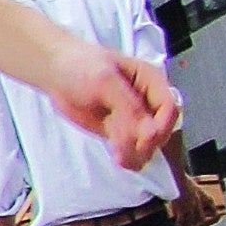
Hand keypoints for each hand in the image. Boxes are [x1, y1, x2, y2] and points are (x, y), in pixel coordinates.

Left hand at [37, 39, 179, 170]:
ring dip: (138, 153)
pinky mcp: (117, 131)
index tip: (146, 139)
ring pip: (146, 142)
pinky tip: (119, 159)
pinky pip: (128, 147)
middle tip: (130, 152)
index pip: (169, 108)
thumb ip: (127, 105)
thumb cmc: (82, 66)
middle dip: (149, 143)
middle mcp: (147, 101)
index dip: (162, 126)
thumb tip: (147, 131)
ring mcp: (133, 118)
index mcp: (151, 81)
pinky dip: (126, 155)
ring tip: (122, 160)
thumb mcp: (105, 81)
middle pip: (161, 128)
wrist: (56, 72)